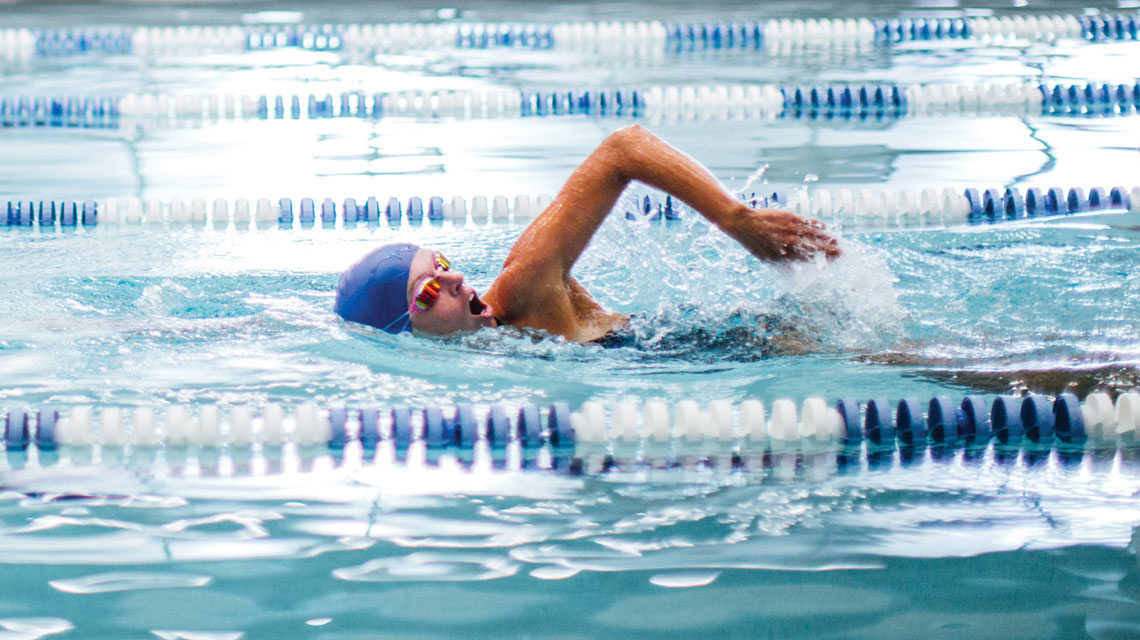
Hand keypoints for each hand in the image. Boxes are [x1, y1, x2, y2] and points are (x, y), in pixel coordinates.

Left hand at [720, 205, 840, 261]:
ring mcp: (792, 228)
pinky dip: (816, 224)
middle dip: (831, 250)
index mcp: (788, 254)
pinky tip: (823, 227)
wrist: (744, 224)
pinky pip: (807, 221)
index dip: (825, 260)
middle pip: (817, 246)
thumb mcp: (769, 260)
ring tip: (837, 240)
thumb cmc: (756, 244)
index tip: (834, 261)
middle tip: (843, 252)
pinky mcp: (790, 217)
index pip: (812, 258)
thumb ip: (785, 268)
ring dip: (827, 237)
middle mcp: (792, 241)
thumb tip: (795, 280)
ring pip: (814, 233)